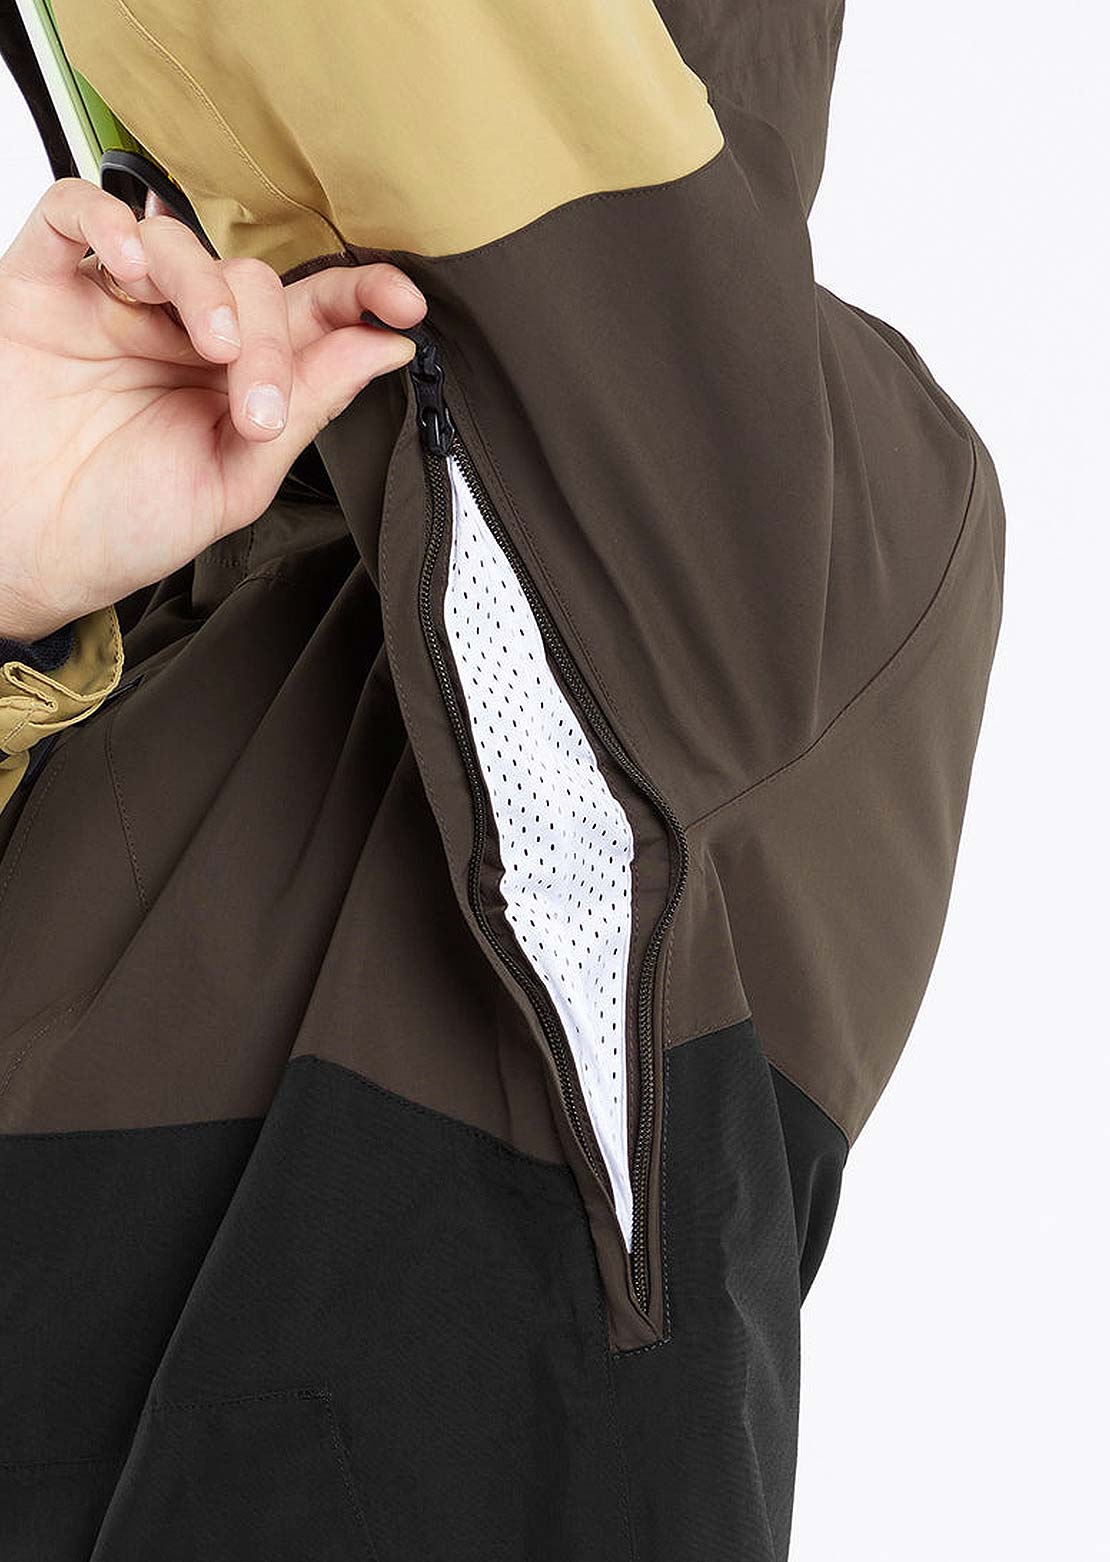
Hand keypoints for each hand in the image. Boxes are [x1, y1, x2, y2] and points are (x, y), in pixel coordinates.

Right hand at [0, 178, 424, 640]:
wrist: (27, 554)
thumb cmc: (121, 526)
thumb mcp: (233, 480)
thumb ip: (304, 409)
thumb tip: (380, 352)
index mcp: (237, 379)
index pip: (307, 314)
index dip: (359, 297)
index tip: (401, 307)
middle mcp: (181, 334)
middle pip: (250, 281)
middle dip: (270, 335)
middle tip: (254, 401)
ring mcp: (114, 305)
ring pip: (177, 241)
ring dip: (206, 286)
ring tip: (208, 346)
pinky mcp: (43, 285)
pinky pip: (76, 212)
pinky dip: (108, 222)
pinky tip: (130, 266)